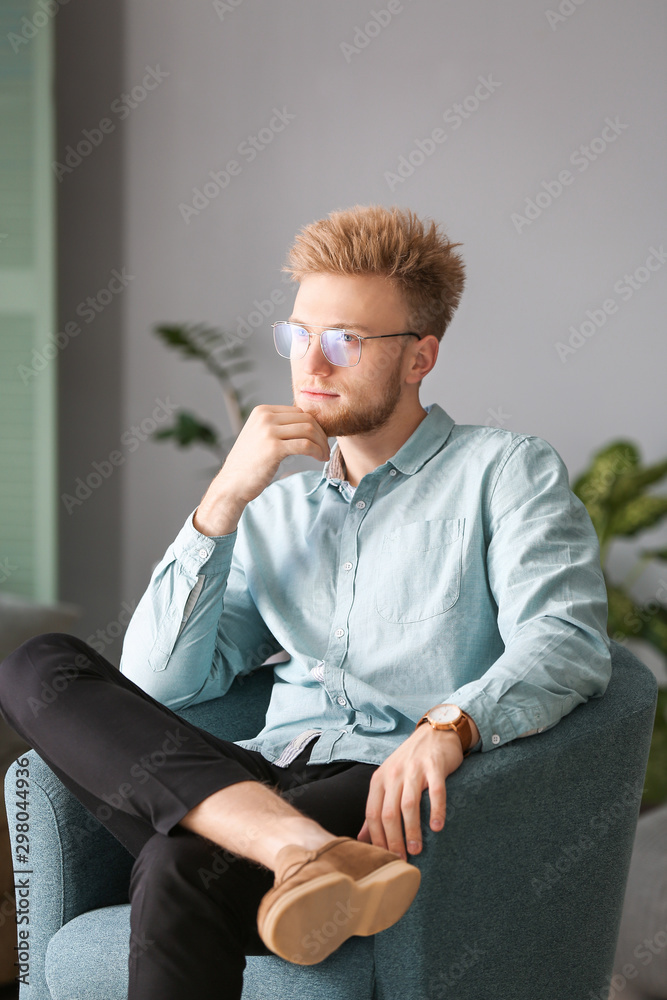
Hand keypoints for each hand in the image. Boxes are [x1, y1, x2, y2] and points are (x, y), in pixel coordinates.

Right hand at [194, 404, 330, 534]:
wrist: (232, 484)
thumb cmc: (249, 464)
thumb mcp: (260, 436)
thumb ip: (278, 426)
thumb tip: (308, 424)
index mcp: (262, 411)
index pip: (298, 411)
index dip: (314, 425)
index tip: (320, 439)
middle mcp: (265, 417)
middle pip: (306, 419)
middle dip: (321, 434)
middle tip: (325, 449)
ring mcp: (268, 431)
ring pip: (308, 430)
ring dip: (321, 444)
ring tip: (323, 455)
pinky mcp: (274, 448)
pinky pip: (305, 445)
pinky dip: (317, 451)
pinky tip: (320, 459)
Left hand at [356, 725, 464, 860]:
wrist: (435, 733)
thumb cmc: (410, 762)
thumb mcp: (388, 781)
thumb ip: (377, 807)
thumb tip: (362, 838)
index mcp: (379, 779)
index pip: (372, 814)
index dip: (378, 838)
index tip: (386, 858)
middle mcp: (394, 774)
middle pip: (388, 812)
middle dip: (394, 839)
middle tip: (402, 859)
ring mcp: (414, 769)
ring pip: (409, 804)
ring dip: (412, 830)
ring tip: (417, 849)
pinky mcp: (434, 766)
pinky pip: (436, 792)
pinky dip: (436, 811)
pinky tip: (437, 827)